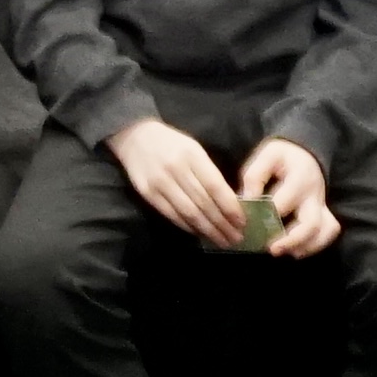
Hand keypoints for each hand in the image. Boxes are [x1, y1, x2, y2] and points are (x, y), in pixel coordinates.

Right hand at [109, 116, 243, 243]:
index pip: (215, 186)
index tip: (242, 222)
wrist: (134, 136)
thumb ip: (209, 172)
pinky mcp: (147, 193)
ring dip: (208, 230)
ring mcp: (160, 183)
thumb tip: (229, 202)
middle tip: (236, 238)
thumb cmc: (171, 143)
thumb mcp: (194, 149)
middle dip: (223, 224)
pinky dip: (188, 226)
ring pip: (189, 212)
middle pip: (204, 203)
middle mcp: (176, 169)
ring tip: (222, 241)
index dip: (230, 207)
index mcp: (192, 154)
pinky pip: (172, 215)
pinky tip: (200, 233)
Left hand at [243, 135, 339, 257]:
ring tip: (285, 252)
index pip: (284, 202)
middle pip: (311, 223)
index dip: (267, 216)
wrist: (305, 152)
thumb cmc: (282, 155)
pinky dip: (315, 245)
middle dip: (292, 240)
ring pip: (324, 231)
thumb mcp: (266, 155)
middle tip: (272, 249)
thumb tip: (247, 201)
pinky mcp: (324, 213)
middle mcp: (314, 194)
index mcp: (300, 178)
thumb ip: (254, 176)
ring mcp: (322, 205)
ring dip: (306, 246)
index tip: (249, 223)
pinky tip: (296, 250)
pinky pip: (328, 232)